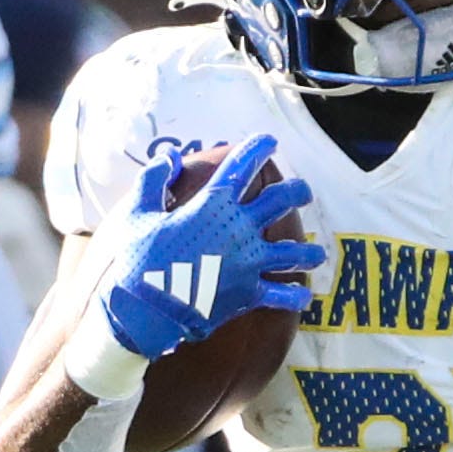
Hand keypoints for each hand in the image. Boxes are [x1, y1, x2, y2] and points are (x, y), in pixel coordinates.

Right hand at [98, 134, 321, 360]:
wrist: (141, 310)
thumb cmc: (135, 259)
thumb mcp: (136, 212)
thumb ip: (154, 180)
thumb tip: (168, 158)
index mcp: (213, 204)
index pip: (243, 165)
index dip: (258, 148)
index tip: (269, 141)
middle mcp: (239, 229)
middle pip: (281, 201)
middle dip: (297, 192)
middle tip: (303, 192)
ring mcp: (248, 263)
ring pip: (292, 252)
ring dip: (307, 251)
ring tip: (317, 252)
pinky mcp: (247, 295)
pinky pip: (280, 296)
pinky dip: (293, 297)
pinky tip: (304, 296)